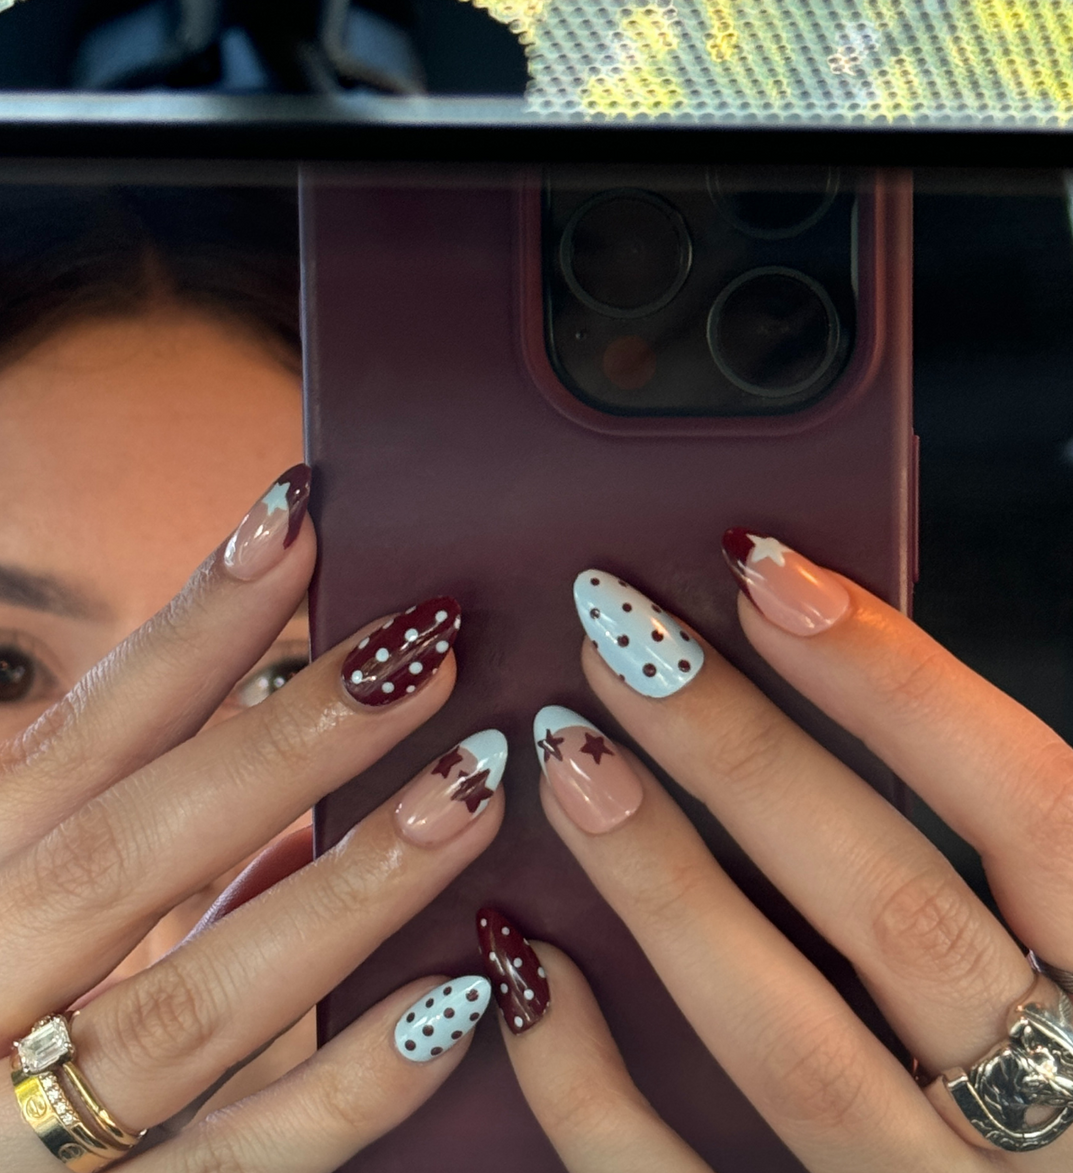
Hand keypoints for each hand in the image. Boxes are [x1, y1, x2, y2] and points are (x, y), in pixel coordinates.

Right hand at [0, 465, 504, 1171]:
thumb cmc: (4, 1007)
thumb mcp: (32, 904)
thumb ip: (137, 840)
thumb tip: (292, 752)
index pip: (83, 742)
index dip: (189, 630)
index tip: (297, 521)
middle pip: (132, 852)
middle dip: (284, 745)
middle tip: (427, 652)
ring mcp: (33, 1135)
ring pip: (196, 1006)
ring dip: (347, 890)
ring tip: (470, 791)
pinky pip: (239, 1169)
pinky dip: (348, 1088)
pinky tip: (457, 1002)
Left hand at [491, 535, 1072, 1170]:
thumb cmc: (1063, 1067)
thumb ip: (1005, 850)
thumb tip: (840, 665)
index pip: (1036, 811)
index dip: (904, 684)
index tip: (771, 576)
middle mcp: (1049, 1121)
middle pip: (897, 915)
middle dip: (750, 759)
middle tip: (626, 638)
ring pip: (790, 1045)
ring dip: (666, 884)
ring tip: (571, 753)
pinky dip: (590, 1087)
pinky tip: (525, 967)